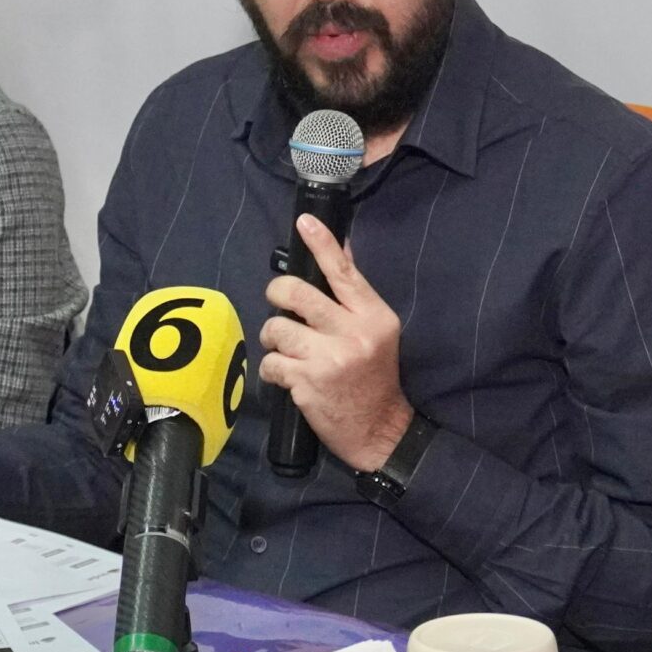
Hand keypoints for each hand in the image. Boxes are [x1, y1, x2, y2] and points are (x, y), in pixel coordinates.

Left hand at [259, 214, 412, 471]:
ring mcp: (329, 358)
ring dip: (273, 339)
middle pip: (297, 293)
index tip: (304, 221)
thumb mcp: (378, 332)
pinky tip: (286, 378)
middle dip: (278, 295)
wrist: (380, 430)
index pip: (344, 272)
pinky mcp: (308, 383)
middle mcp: (353, 333)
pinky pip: (271, 363)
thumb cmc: (375, 378)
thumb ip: (355, 295)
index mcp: (374, 316)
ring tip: (286, 351)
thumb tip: (342, 250)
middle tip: (279, 306)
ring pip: (277, 328)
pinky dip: (272, 370)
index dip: (322, 243)